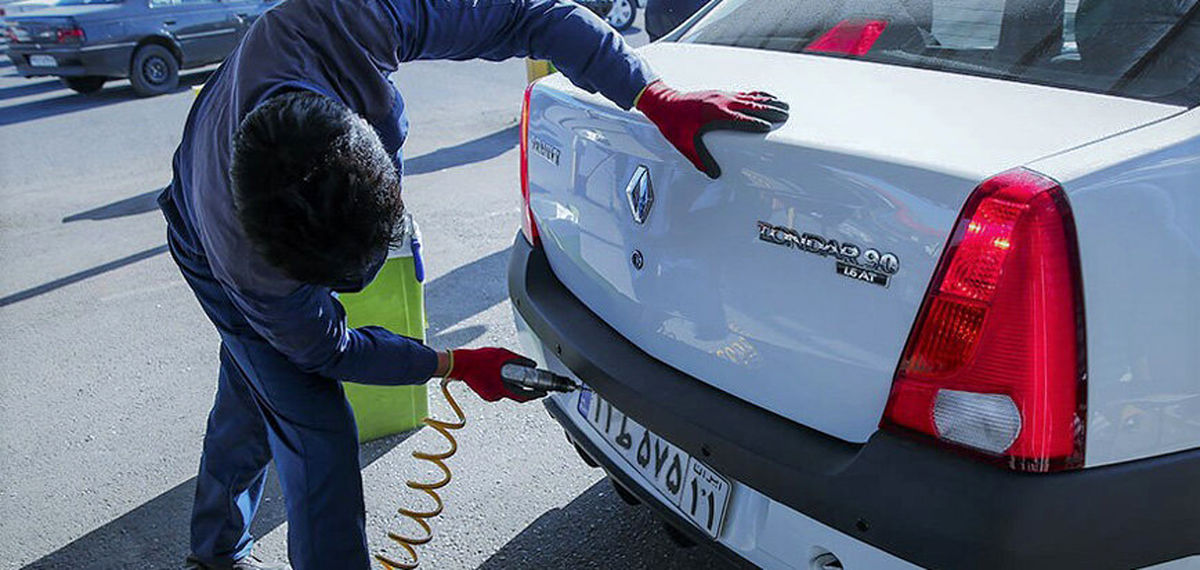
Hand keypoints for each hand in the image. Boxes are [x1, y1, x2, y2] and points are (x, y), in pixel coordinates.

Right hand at [447, 347, 543, 402]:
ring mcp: (490, 395)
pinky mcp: (486, 394)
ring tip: (507, 371)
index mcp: (501, 387)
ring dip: (510, 383)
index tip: (544, 393)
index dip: (535, 395)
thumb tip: (531, 364)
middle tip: (531, 381)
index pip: (523, 396)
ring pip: (506, 390)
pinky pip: (499, 389)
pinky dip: (502, 383)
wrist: (460, 364)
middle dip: (523, 386)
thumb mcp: (502, 354)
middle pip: (516, 393)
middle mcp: (496, 395)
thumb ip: (518, 359)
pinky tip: (497, 374)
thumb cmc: (479, 359)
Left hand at [636, 80, 788, 178]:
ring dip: (768, 101)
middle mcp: (721, 102)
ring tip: (783, 105)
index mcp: (714, 115)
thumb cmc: (673, 124)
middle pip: (752, 106)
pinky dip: (757, 96)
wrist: (663, 103)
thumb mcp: (685, 145)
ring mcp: (721, 96)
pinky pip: (743, 94)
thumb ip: (701, 159)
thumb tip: (714, 175)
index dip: (757, 123)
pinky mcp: (720, 94)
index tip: (771, 127)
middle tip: (786, 114)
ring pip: (750, 98)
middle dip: (770, 110)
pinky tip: (765, 98)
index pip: (742, 120)